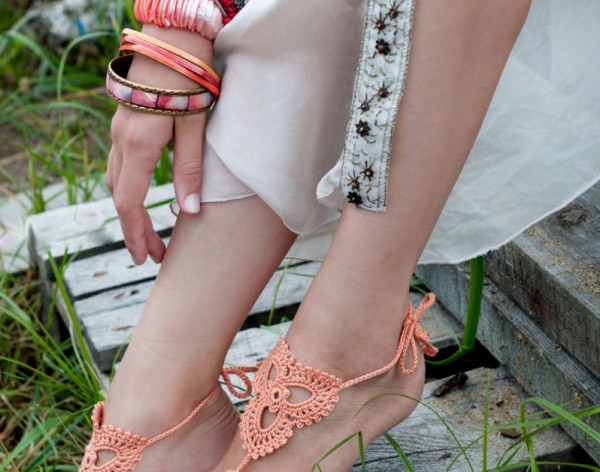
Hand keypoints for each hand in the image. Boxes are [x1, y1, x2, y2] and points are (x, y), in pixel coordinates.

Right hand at [105, 25, 213, 264]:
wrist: (172, 41)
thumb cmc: (189, 81)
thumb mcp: (194, 128)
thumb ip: (190, 170)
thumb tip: (188, 212)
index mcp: (138, 146)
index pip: (129, 202)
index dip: (136, 233)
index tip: (146, 257)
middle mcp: (122, 141)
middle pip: (120, 197)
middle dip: (135, 229)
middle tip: (154, 254)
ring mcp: (119, 131)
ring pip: (116, 181)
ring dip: (131, 210)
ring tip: (150, 232)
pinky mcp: (125, 123)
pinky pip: (119, 164)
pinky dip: (128, 188)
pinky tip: (143, 195)